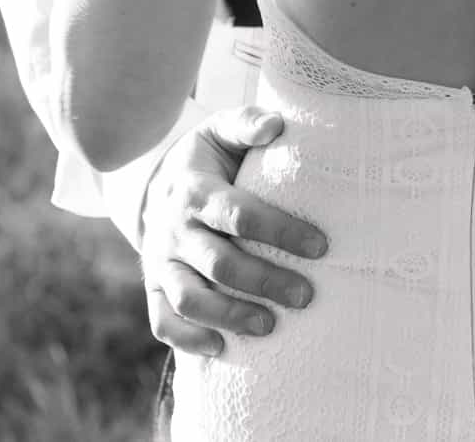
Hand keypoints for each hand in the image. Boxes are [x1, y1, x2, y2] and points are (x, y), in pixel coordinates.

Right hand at [140, 106, 328, 356]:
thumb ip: (248, 125)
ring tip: (270, 327)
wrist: (156, 181)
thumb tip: (277, 126)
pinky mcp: (154, 286)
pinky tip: (221, 349)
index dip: (279, 230)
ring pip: (189, 298)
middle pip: (217, 262)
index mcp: (194, 190)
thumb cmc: (207, 158)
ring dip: (229, 316)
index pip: (238, 214)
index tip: (320, 246)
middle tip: (306, 296)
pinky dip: (187, 340)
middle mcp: (174, 229)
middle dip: (263, 281)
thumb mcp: (220, 130)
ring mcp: (161, 261)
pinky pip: (162, 321)